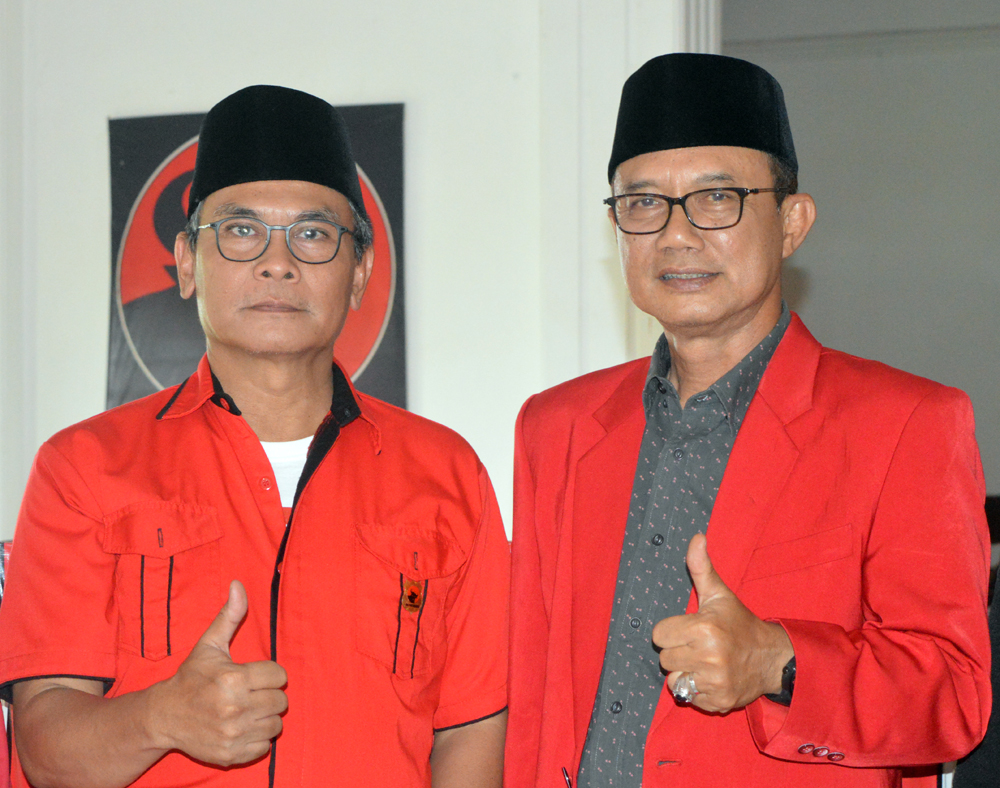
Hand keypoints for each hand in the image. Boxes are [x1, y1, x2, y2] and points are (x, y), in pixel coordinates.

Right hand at [152, 580, 287, 765]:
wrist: (164, 717)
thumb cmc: (191, 678)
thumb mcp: (209, 645)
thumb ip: (229, 616)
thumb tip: (238, 585)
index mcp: (233, 678)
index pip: (279, 676)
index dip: (269, 674)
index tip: (255, 676)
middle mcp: (235, 707)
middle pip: (280, 701)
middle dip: (268, 695)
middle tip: (250, 693)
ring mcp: (233, 733)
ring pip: (276, 724)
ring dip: (265, 717)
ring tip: (247, 710)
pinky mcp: (232, 754)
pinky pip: (264, 746)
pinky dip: (257, 738)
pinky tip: (241, 727)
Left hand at [652, 534, 792, 712]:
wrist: (772, 659)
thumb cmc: (739, 624)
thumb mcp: (719, 594)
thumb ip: (701, 567)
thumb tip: (696, 537)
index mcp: (703, 628)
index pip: (659, 635)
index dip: (671, 631)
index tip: (688, 629)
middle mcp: (708, 657)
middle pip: (664, 658)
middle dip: (677, 651)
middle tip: (697, 645)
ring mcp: (713, 682)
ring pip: (674, 679)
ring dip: (685, 671)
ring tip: (703, 662)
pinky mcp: (718, 702)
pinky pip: (689, 697)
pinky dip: (696, 690)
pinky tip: (711, 677)